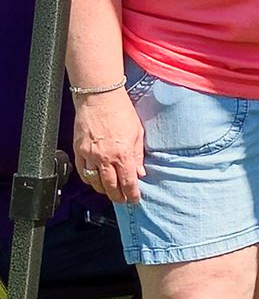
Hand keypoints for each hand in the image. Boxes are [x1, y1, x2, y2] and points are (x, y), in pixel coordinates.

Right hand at [70, 88, 144, 205]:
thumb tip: (140, 172)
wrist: (99, 98)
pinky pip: (82, 172)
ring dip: (103, 190)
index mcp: (123, 154)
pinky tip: (94, 180)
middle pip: (110, 186)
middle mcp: (105, 158)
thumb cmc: (121, 111)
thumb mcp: (138, 133)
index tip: (134, 200)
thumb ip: (138, 155)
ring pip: (94, 182)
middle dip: (117, 196)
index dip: (132, 194)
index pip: (128, 182)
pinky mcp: (78, 151)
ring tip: (110, 192)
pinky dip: (88, 179)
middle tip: (122, 200)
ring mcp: (89, 156)